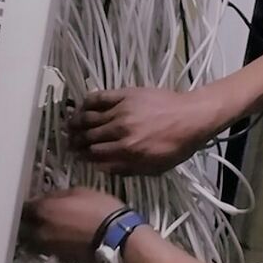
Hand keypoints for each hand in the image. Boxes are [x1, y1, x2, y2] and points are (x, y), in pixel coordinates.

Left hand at [20, 187, 125, 262]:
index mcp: (44, 210)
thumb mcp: (81, 191)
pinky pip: (47, 251)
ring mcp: (48, 248)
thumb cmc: (102, 210)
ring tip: (48, 230)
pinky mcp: (59, 259)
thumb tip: (48, 197)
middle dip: (28, 222)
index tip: (34, 203)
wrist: (117, 238)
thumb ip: (59, 195)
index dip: (29, 205)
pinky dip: (50, 245)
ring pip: (32, 242)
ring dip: (36, 236)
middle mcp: (40, 231)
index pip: (24, 207)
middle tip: (37, 217)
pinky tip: (62, 240)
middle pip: (24, 227)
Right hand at [68, 87, 219, 175]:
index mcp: (128, 150)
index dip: (82, 156)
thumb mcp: (155, 167)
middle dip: (76, 141)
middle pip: (89, 136)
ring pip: (90, 117)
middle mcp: (120, 130)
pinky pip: (100, 97)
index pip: (95, 154)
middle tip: (69, 142)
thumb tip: (102, 167)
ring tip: (69, 126)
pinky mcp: (125, 94)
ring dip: (76, 123)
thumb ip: (126, 168)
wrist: (192, 116)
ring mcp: (122, 110)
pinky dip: (87, 102)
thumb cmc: (177, 145)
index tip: (76, 155)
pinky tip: (81, 107)